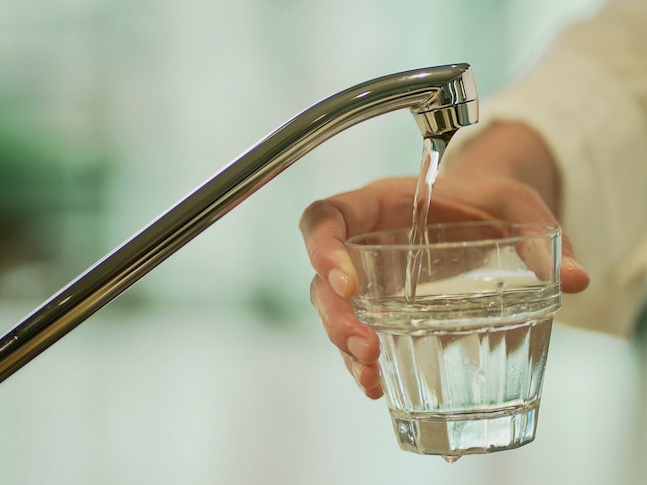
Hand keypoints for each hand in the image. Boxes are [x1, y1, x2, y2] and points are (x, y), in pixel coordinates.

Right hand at [299, 172, 589, 398]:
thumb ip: (540, 233)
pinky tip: (377, 386)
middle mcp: (363, 244)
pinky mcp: (380, 310)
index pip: (326, 217)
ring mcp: (368, 281)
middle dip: (335, 316)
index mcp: (380, 205)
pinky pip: (356, 336)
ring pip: (333, 314)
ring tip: (372, 375)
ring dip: (344, 347)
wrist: (482, 216)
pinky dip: (361, 364)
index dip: (322, 246)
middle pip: (322, 279)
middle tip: (364, 346)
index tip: (345, 280)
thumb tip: (574, 276)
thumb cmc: (487, 203)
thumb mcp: (515, 205)